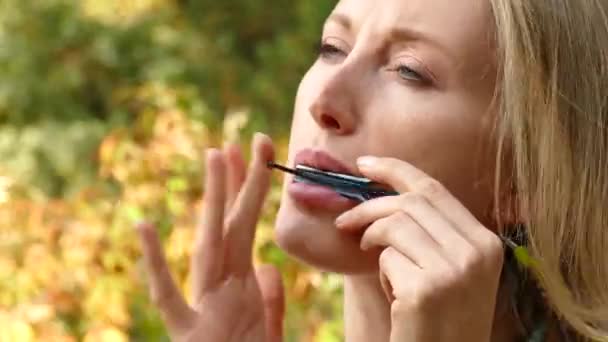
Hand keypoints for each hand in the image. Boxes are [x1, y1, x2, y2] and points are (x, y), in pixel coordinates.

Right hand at [136, 133, 284, 341]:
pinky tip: (144, 226)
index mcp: (242, 288)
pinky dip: (155, 264)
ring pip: (209, 246)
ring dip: (213, 202)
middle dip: (238, 183)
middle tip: (242, 139)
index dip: (253, 191)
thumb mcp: (267, 336)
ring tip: (215, 157)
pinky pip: (169, 296)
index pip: (248, 229)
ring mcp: (203, 306)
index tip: (259, 153)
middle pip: (231, 226)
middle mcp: (221, 289)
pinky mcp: (187, 333)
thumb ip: (269, 302)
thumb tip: (269, 268)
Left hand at [336, 156, 504, 341]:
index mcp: (487, 242)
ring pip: (395, 224)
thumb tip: (388, 194)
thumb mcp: (452, 271)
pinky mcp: (427, 289)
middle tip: (346, 221)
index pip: (435, 189)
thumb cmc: (442, 319)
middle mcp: (477, 251)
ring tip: (370, 257)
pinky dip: (381, 272)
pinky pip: (387, 257)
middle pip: (411, 201)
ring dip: (371, 238)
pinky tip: (394, 296)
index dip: (396, 170)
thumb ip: (433, 233)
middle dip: (369, 205)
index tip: (365, 164)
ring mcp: (455, 270)